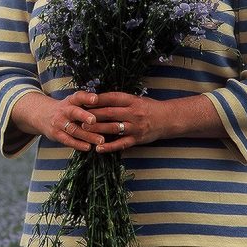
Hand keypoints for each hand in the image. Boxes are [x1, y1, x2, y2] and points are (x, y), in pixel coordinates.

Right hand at [10, 91, 106, 152]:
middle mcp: (64, 110)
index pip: (78, 97)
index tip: (96, 98)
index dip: (87, 97)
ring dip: (87, 135)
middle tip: (94, 120)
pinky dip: (78, 144)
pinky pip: (67, 140)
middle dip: (84, 116)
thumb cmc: (66, 109)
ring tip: (101, 140)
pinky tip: (88, 147)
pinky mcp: (56, 134)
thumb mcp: (74, 102)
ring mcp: (59, 123)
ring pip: (74, 129)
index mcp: (70, 100)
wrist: (42, 115)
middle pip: (74, 112)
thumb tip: (112, 104)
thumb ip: (88, 103)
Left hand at [82, 91, 224, 152]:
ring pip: (113, 128)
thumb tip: (97, 98)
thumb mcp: (136, 99)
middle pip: (110, 113)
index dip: (97, 99)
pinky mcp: (137, 139)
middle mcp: (133, 113)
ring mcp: (135, 127)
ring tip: (84, 130)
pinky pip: (121, 144)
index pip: (112, 98)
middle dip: (93, 115)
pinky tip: (98, 148)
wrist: (169, 119)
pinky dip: (109, 147)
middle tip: (78, 116)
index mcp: (132, 100)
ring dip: (97, 129)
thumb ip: (119, 100)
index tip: (84, 99)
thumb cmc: (149, 108)